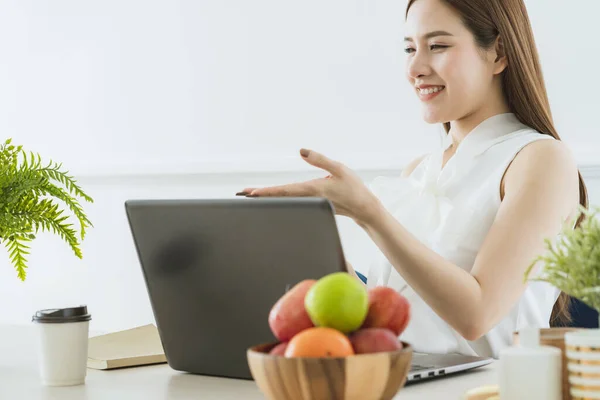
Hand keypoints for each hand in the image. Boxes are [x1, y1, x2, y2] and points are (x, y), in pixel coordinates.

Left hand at [236, 148, 381, 224]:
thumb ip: (320, 159)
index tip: (252, 193)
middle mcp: (308, 198)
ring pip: (284, 200)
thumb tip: (301, 151)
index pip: (285, 191)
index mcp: (313, 190)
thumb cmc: (354, 187)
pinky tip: (271, 197)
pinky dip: (278, 198)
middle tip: (241, 193)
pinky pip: (291, 202)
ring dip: (267, 197)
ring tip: (249, 194)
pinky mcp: (312, 204)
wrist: (364, 208)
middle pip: (280, 198)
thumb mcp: (339, 168)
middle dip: (260, 195)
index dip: (267, 192)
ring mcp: (310, 203)